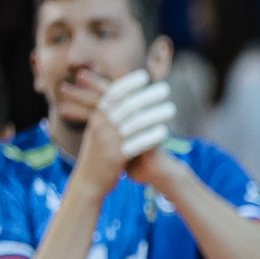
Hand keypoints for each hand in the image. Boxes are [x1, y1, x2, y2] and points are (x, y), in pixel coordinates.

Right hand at [68, 70, 177, 194]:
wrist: (88, 182)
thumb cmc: (97, 154)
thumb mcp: (98, 130)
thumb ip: (107, 113)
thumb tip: (118, 95)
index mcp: (96, 117)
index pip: (113, 94)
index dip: (129, 83)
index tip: (145, 76)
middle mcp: (101, 126)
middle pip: (128, 105)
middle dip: (148, 95)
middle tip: (165, 88)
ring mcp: (108, 141)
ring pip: (135, 123)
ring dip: (155, 113)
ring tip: (172, 108)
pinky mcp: (116, 157)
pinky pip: (137, 143)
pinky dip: (151, 136)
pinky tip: (165, 131)